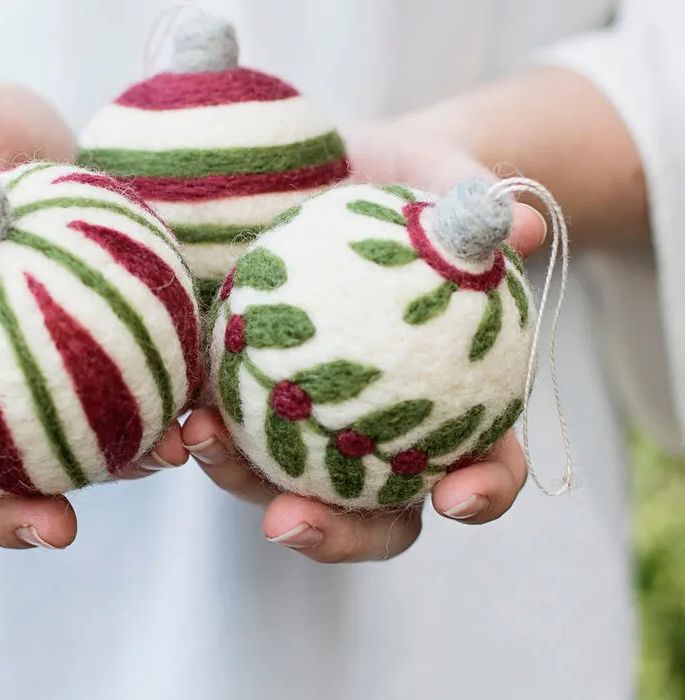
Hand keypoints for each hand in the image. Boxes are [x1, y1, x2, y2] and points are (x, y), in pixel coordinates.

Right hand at [0, 80, 190, 548]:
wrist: (24, 150)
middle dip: (0, 510)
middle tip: (55, 527)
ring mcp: (30, 375)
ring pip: (52, 452)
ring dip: (104, 476)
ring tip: (160, 462)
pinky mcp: (93, 362)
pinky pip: (122, 401)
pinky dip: (155, 418)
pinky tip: (196, 419)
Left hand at [181, 119, 547, 563]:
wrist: (348, 167)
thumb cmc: (414, 184)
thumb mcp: (449, 177)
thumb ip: (479, 204)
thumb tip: (526, 230)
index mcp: (453, 398)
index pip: (485, 462)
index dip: (482, 491)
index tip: (456, 495)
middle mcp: (383, 427)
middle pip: (374, 509)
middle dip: (335, 532)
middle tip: (290, 521)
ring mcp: (314, 415)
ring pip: (285, 478)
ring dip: (241, 479)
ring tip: (203, 439)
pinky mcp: (253, 386)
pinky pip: (227, 421)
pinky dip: (200, 431)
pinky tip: (174, 414)